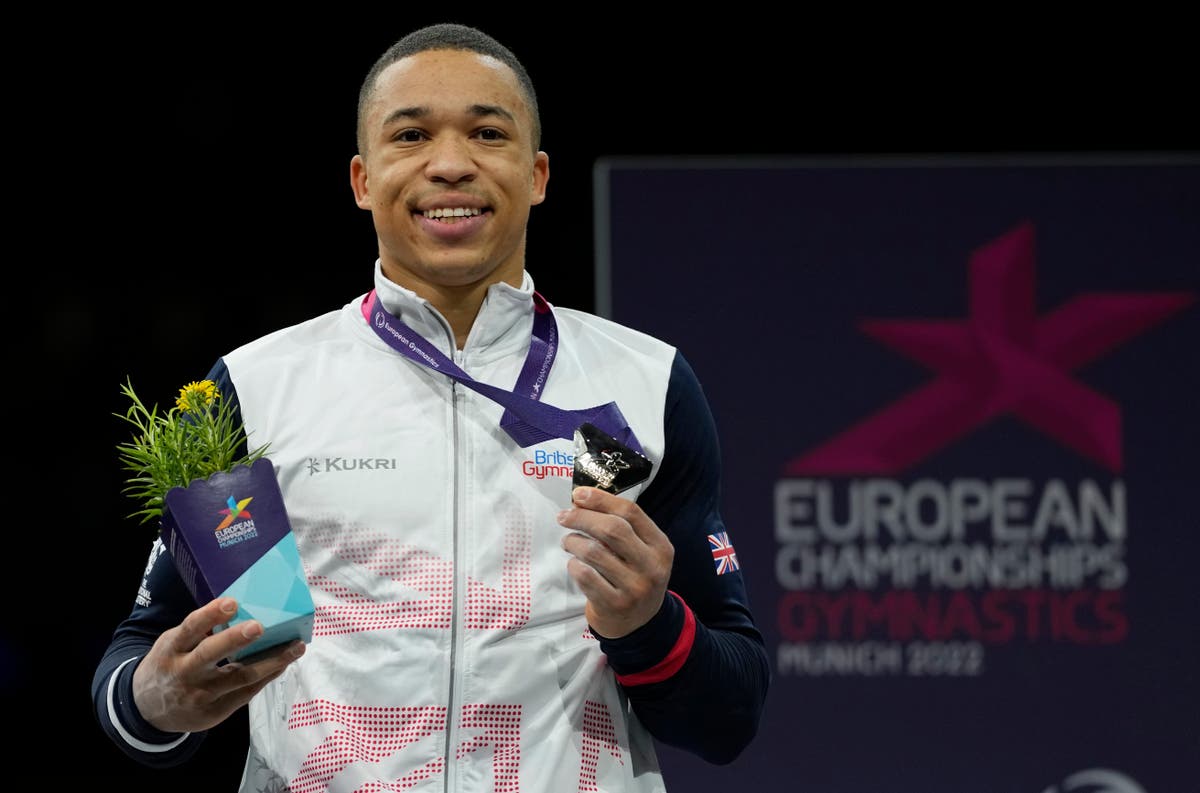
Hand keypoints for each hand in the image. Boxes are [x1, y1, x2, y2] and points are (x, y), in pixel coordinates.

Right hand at [132, 597, 304, 733]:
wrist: (148, 711)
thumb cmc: (170, 665)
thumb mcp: (173, 645)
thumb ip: (198, 632)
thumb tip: (240, 608)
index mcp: (172, 649)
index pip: (190, 629)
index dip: (209, 615)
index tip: (231, 603)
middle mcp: (184, 673)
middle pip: (210, 654)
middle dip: (235, 640)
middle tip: (259, 626)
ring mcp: (200, 695)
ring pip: (239, 678)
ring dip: (271, 662)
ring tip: (295, 647)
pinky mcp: (214, 712)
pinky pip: (245, 693)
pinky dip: (266, 677)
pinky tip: (283, 664)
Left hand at [558, 486, 673, 638]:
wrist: (639, 624)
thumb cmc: (635, 577)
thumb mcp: (642, 553)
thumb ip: (622, 528)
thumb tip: (582, 500)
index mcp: (661, 546)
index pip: (631, 512)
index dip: (601, 499)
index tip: (578, 494)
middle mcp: (651, 566)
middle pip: (612, 529)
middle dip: (582, 518)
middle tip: (564, 516)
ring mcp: (634, 588)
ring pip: (594, 552)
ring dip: (574, 542)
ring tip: (568, 542)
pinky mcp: (614, 605)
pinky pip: (585, 576)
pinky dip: (574, 565)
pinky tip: (574, 564)